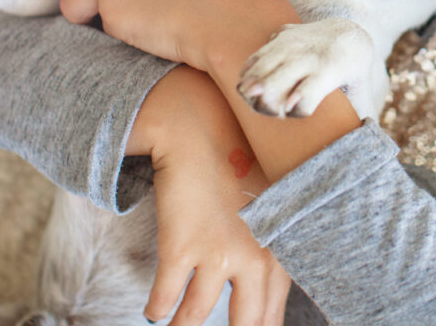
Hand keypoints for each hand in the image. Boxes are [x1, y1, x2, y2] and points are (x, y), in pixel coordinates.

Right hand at [132, 67, 290, 324]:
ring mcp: (217, 255)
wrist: (200, 130)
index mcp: (279, 246)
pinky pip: (165, 299)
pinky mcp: (180, 249)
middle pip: (246, 322)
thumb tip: (262, 288)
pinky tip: (156, 310)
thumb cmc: (237, 164)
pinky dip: (158, 308)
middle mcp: (254, 256)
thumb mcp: (268, 205)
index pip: (274, 309)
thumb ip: (271, 245)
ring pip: (195, 317)